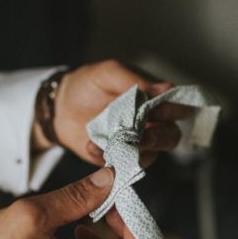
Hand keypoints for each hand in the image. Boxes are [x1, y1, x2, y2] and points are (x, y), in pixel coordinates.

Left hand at [42, 60, 194, 165]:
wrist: (59, 105)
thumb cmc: (89, 84)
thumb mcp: (110, 72)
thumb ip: (136, 80)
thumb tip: (166, 88)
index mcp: (154, 99)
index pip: (178, 107)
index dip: (174, 111)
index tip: (158, 110)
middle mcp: (151, 123)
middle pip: (171, 136)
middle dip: (159, 137)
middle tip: (142, 134)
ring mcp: (135, 144)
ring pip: (150, 155)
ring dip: (134, 151)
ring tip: (112, 142)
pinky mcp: (118, 159)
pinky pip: (122, 166)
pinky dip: (109, 159)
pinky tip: (92, 147)